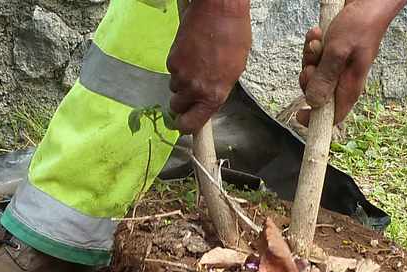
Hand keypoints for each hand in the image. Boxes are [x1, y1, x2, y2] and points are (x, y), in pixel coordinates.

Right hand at [167, 0, 251, 133]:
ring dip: (181, 82)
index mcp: (214, 95)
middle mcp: (195, 88)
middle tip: (190, 90)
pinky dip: (178, 65)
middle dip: (182, 102)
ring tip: (195, 65)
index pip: (191, 124)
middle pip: (177, 107)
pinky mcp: (171, 59)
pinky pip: (172, 70)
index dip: (186, 126)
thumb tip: (209, 97)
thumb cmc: (234, 36)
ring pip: (174, 87)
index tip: (184, 124)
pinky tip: (190, 52)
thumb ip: (219, 88)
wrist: (219, 11)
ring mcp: (181, 74)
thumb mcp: (235, 69)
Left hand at [298, 0, 406, 125]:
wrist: (368, 0)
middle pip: (316, 93)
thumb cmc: (360, 24)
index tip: (299, 115)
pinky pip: (314, 56)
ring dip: (309, 57)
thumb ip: (326, 77)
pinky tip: (317, 33)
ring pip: (313, 72)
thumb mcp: (338, 51)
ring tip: (317, 40)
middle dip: (308, 78)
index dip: (316, 120)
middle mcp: (343, 78)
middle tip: (312, 63)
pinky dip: (312, 45)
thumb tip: (314, 103)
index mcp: (350, 85)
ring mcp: (337, 65)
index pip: (334, 115)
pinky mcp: (331, 53)